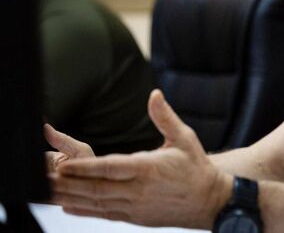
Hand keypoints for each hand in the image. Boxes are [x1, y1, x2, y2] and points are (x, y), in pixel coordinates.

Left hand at [50, 89, 232, 228]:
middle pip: (96, 189)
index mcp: (148, 169)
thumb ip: (165, 117)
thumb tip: (154, 94)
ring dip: (70, 198)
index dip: (84, 168)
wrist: (210, 201)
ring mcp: (135, 207)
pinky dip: (84, 211)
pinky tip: (68, 206)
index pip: (110, 168)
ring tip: (49, 192)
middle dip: (68, 184)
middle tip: (44, 179)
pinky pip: (104, 214)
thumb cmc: (197, 167)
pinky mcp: (135, 217)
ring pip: (96, 204)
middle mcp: (138, 191)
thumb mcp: (184, 138)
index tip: (63, 166)